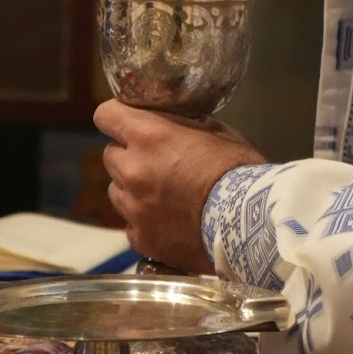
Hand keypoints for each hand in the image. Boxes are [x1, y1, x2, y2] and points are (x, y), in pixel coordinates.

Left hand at [93, 100, 265, 272]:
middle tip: (153, 160)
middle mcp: (132, 170)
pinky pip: (130, 222)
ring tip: (161, 193)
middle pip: (110, 154)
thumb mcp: (215, 130)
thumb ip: (184, 124)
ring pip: (115, 190)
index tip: (124, 120)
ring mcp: (133, 208)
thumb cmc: (237, 170)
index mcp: (148, 136)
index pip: (105, 115)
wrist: (247, 223)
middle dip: (128, 154)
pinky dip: (143, 219)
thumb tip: (173, 122)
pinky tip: (167, 219)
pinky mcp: (140, 238)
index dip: (115, 116)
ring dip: (131, 187)